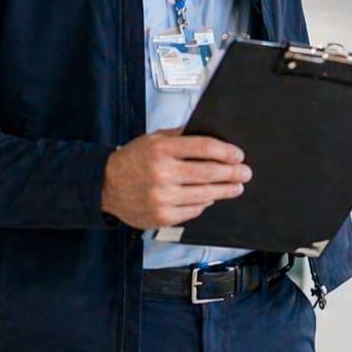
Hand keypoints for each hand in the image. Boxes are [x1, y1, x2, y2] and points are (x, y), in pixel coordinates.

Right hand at [100, 128, 250, 229]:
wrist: (106, 186)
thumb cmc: (133, 160)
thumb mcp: (154, 139)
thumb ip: (181, 136)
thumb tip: (211, 134)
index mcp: (162, 149)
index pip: (204, 148)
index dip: (226, 151)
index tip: (238, 155)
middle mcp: (162, 173)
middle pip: (209, 172)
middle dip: (232, 172)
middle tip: (245, 172)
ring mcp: (162, 197)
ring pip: (204, 194)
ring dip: (225, 191)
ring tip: (236, 187)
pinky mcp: (162, 217)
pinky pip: (193, 210)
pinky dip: (204, 203)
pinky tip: (211, 198)